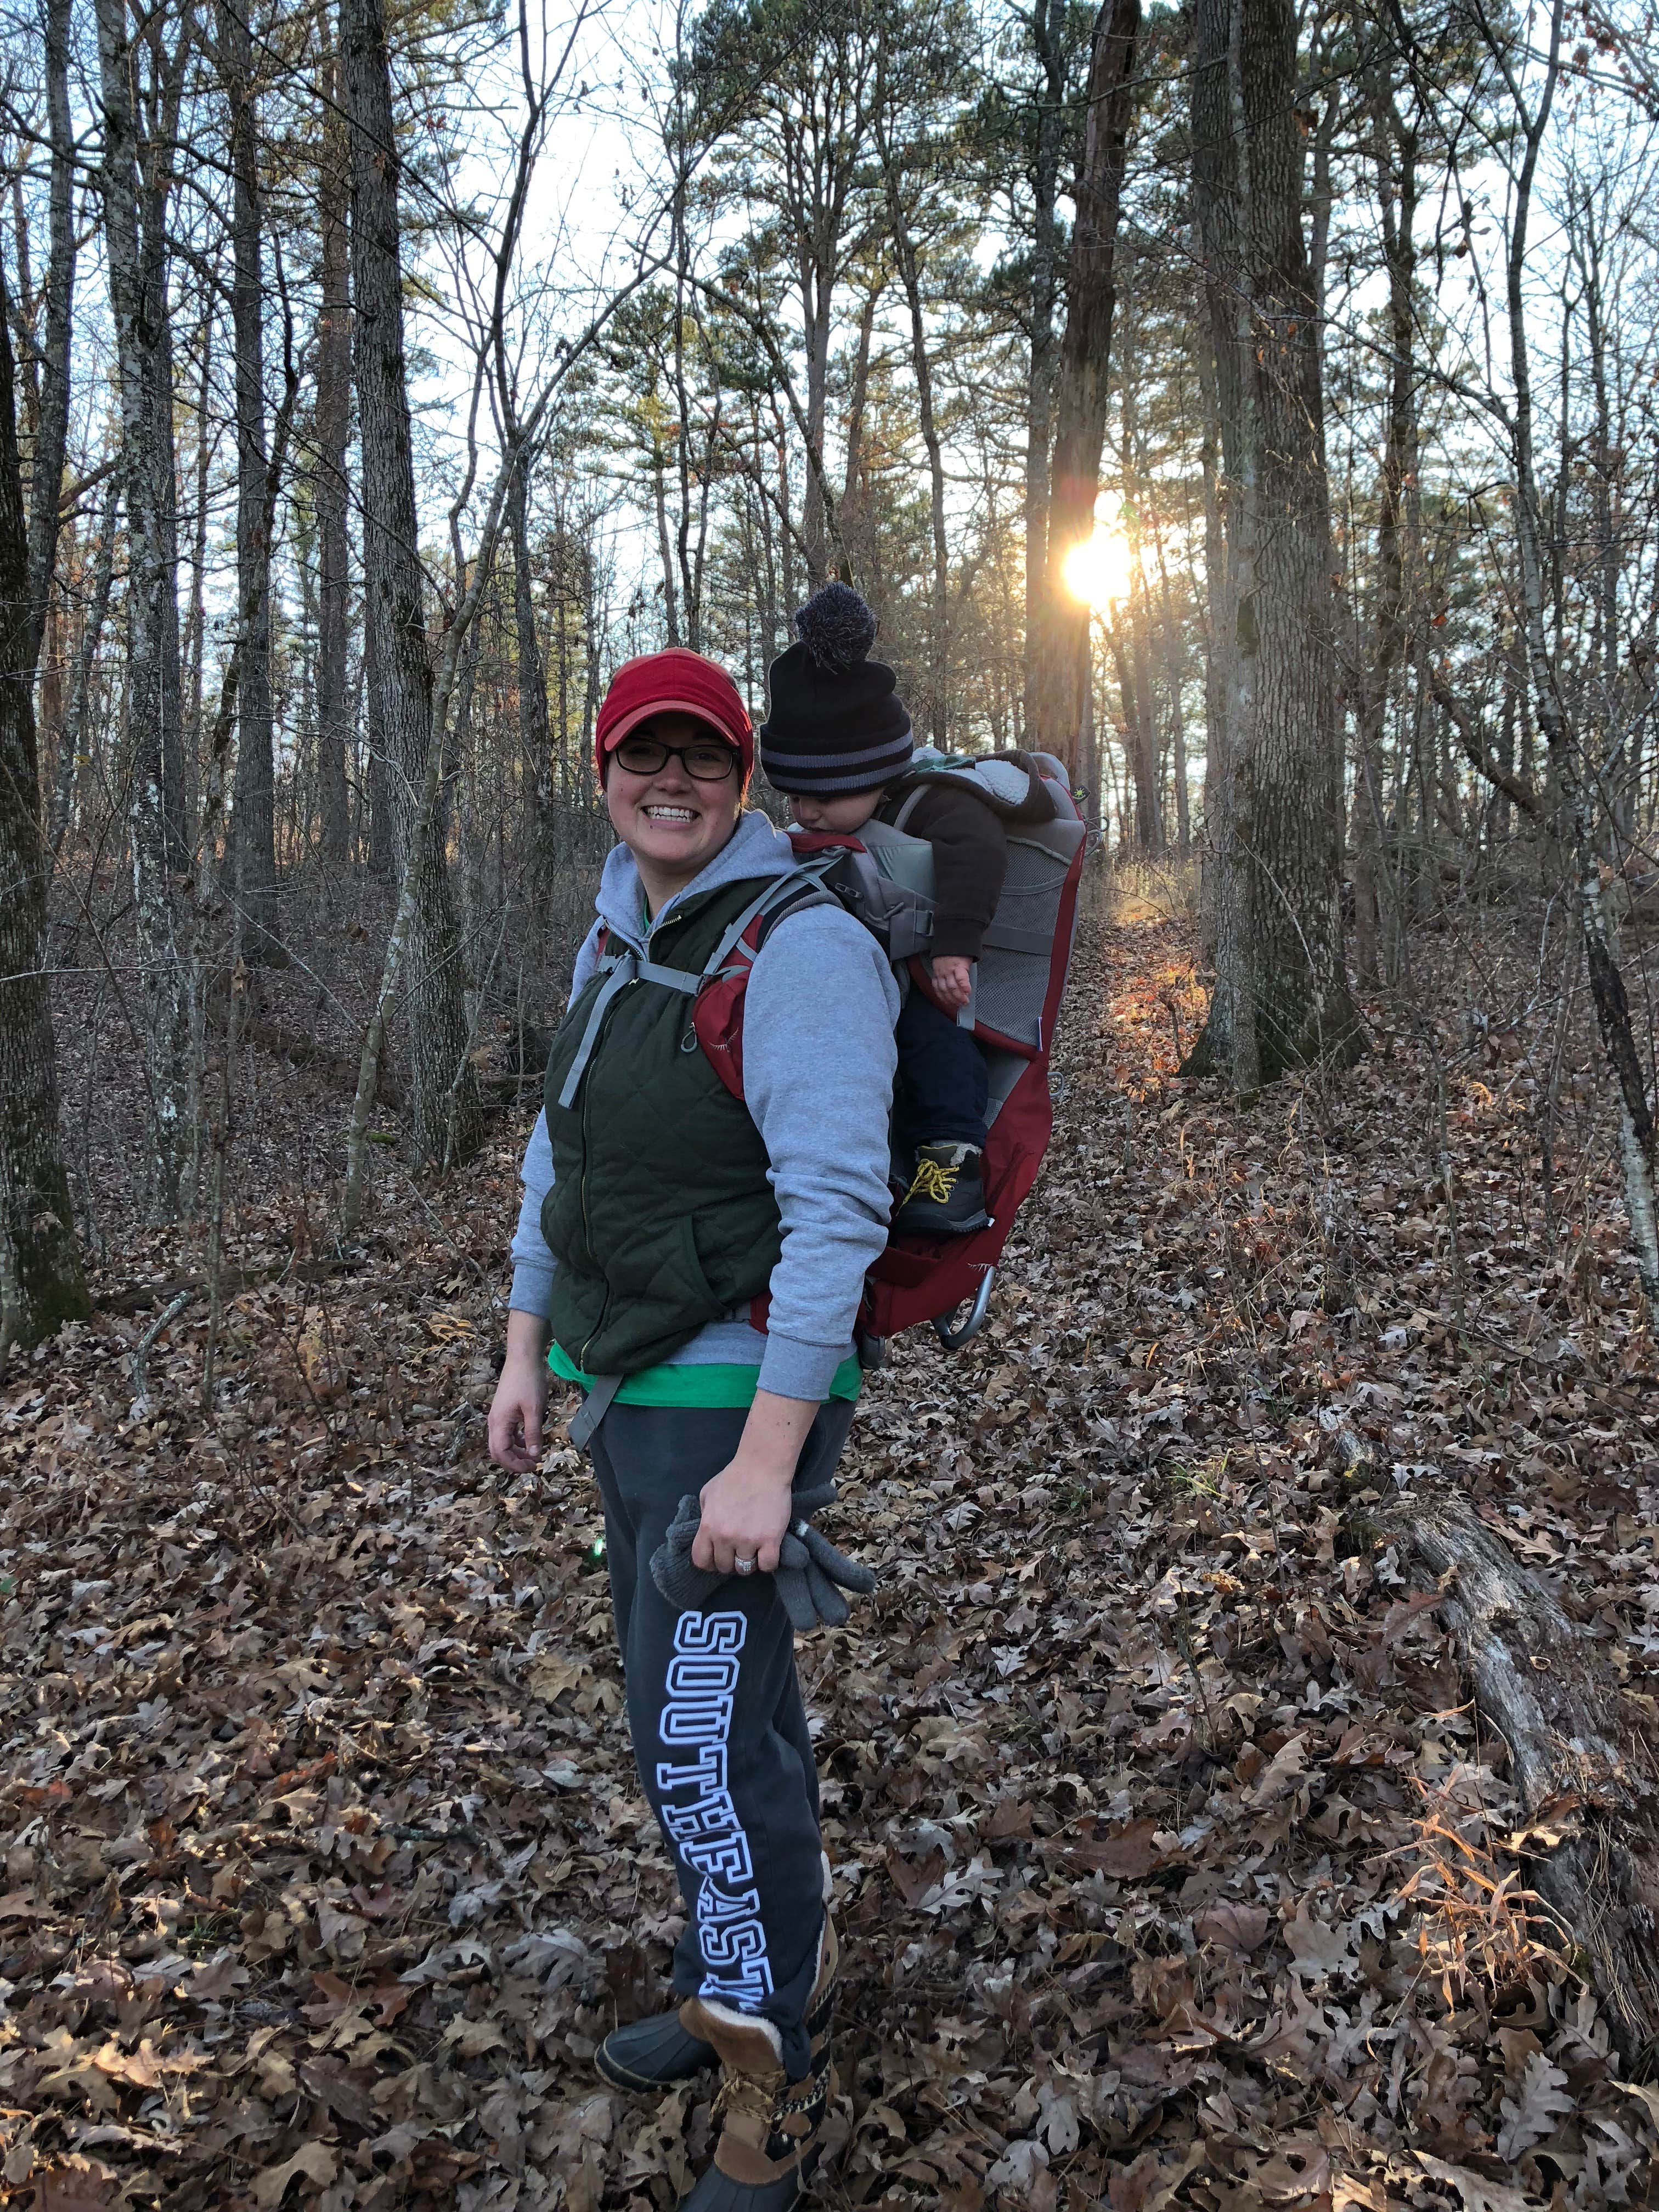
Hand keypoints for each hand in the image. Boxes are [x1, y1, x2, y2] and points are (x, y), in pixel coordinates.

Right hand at [489, 1311, 550, 1471]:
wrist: (523, 1358)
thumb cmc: (529, 1382)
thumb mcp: (534, 1409)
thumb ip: (533, 1433)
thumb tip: (534, 1455)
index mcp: (499, 1423)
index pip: (501, 1453)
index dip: (515, 1465)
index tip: (533, 1467)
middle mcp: (494, 1422)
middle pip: (498, 1451)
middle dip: (514, 1461)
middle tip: (533, 1465)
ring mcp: (498, 1416)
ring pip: (502, 1443)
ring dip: (516, 1452)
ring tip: (533, 1456)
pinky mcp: (504, 1411)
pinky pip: (507, 1433)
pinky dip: (517, 1441)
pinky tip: (530, 1441)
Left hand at [692, 1455, 793, 1576]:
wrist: (762, 1466)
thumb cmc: (734, 1476)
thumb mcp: (708, 1493)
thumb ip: (705, 1515)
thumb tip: (707, 1532)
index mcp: (708, 1526)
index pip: (701, 1560)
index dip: (709, 1563)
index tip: (718, 1557)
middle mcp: (725, 1537)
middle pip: (724, 1567)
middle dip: (730, 1561)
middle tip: (739, 1551)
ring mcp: (748, 1540)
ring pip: (745, 1569)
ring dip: (749, 1562)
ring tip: (754, 1550)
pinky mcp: (770, 1540)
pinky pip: (768, 1565)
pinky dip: (768, 1562)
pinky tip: (768, 1551)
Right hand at [930, 955, 973, 1008]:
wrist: (948, 943)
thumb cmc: (959, 953)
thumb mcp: (967, 961)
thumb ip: (967, 974)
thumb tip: (968, 988)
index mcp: (958, 966)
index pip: (961, 978)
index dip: (965, 986)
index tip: (968, 992)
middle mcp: (948, 971)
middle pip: (952, 987)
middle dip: (959, 997)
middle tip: (964, 1003)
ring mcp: (940, 974)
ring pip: (943, 990)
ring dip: (950, 999)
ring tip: (956, 1004)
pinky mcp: (935, 975)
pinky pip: (936, 988)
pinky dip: (940, 996)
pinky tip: (945, 1000)